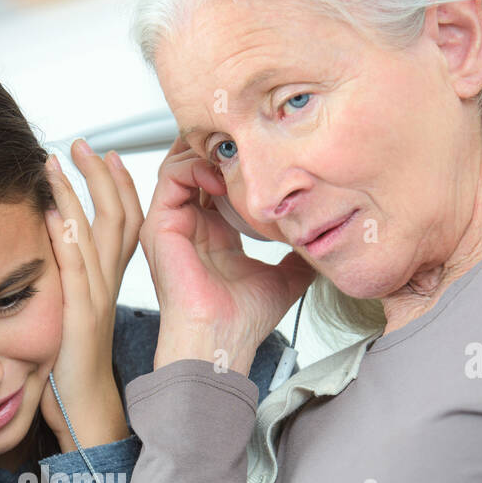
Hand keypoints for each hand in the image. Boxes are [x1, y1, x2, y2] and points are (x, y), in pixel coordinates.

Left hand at [40, 140, 142, 449]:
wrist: (87, 412)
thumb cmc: (74, 372)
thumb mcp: (75, 316)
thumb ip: (68, 286)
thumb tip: (50, 260)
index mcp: (108, 284)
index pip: (124, 224)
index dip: (119, 187)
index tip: (106, 158)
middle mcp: (106, 286)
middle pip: (117, 218)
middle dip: (100, 176)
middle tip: (84, 146)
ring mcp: (93, 299)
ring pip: (94, 234)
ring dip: (75, 194)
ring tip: (58, 162)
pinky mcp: (77, 317)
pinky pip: (74, 270)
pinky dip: (64, 237)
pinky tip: (52, 211)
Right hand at [140, 135, 314, 373]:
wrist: (221, 342)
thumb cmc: (241, 321)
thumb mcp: (285, 277)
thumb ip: (297, 254)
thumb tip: (322, 240)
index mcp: (214, 233)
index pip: (218, 179)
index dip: (239, 160)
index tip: (266, 152)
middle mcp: (189, 224)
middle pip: (196, 162)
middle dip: (221, 145)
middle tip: (249, 140)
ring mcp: (171, 223)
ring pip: (180, 161)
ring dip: (208, 150)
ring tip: (235, 158)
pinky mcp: (159, 225)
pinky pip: (169, 175)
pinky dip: (194, 165)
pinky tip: (221, 176)